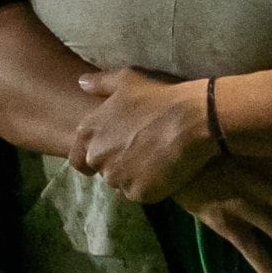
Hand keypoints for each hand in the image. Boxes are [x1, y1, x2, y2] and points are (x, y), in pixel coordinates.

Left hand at [73, 67, 221, 204]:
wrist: (193, 118)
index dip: (92, 158)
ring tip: (154, 160)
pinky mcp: (138, 193)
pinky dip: (150, 186)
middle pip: (103, 171)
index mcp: (89, 132)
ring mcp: (117, 178)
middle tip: (141, 152)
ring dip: (133, 176)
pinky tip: (165, 171)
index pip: (78, 159)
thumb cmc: (160, 95)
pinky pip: (140, 194)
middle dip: (117, 165)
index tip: (109, 154)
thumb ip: (101, 83)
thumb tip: (81, 83)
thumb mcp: (128, 79)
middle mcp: (98, 157)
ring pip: (122, 183)